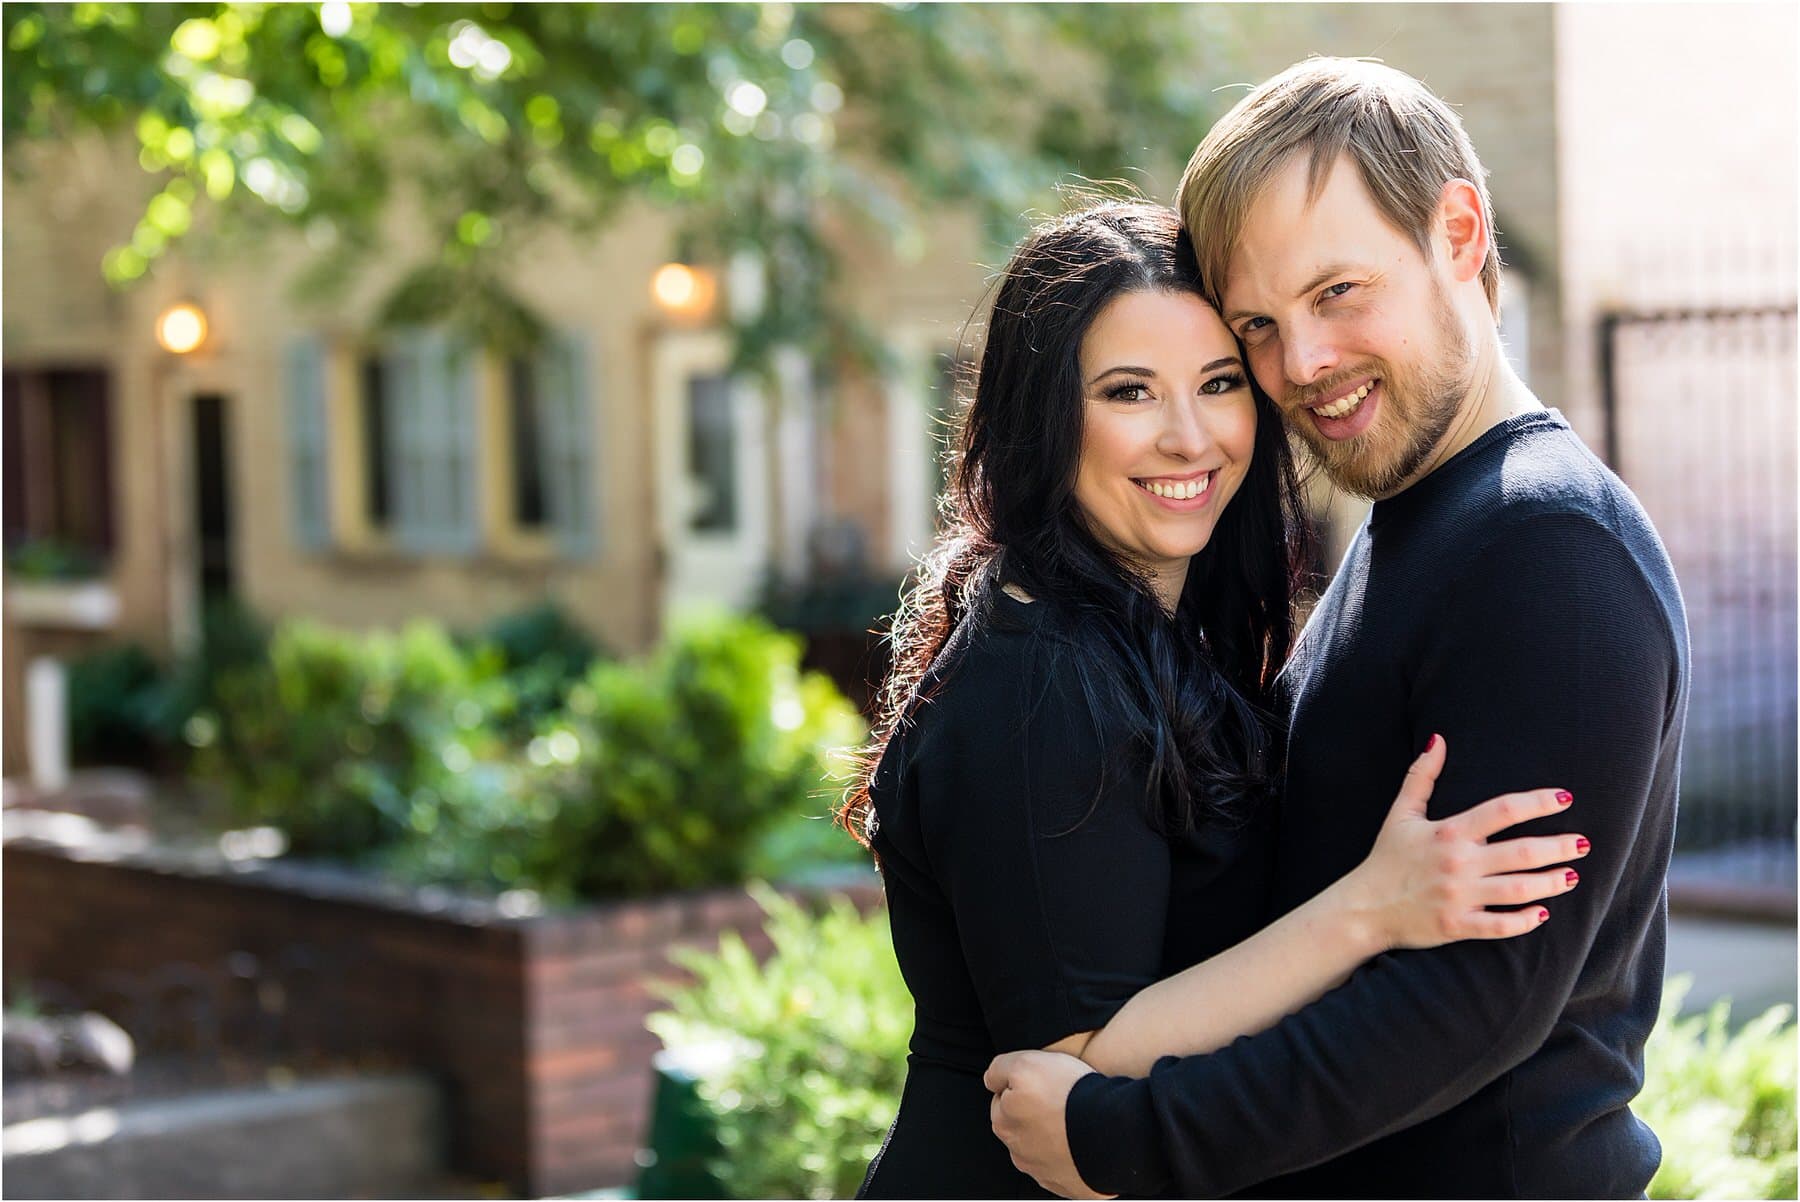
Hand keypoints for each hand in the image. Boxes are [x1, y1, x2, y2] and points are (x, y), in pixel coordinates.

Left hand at [985, 1050, 1116, 1198]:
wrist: (1111, 1132)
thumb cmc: (1068, 1095)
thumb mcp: (1025, 1064)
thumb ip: (999, 1069)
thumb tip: (991, 1080)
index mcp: (1004, 1124)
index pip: (1004, 1099)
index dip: (1023, 1084)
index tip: (1042, 1080)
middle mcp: (1019, 1154)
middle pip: (1023, 1126)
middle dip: (1037, 1112)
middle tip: (1061, 1097)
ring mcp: (1046, 1173)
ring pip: (1045, 1148)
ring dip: (1056, 1134)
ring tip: (1078, 1117)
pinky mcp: (1071, 1185)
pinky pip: (1069, 1166)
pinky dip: (1075, 1153)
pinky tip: (1087, 1138)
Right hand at [1343, 734, 1592, 949]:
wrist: (1363, 908)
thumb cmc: (1386, 859)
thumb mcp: (1401, 814)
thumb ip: (1422, 776)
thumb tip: (1438, 739)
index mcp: (1448, 832)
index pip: (1502, 810)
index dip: (1537, 802)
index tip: (1564, 797)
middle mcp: (1458, 862)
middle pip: (1521, 852)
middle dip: (1558, 846)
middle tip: (1583, 843)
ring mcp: (1459, 896)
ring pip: (1519, 889)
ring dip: (1551, 882)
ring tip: (1571, 875)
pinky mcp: (1457, 926)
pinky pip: (1501, 925)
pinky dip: (1526, 920)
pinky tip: (1543, 913)